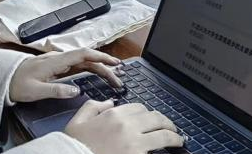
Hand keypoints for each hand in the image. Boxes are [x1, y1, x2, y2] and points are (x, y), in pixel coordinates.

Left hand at [9, 48, 122, 102]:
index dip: (100, 57)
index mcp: (56, 61)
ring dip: (99, 67)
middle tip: (119, 77)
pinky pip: (77, 65)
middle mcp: (59, 58)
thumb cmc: (17, 84)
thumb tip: (76, 89)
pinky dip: (90, 68)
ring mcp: (58, 62)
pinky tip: (97, 72)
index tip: (114, 63)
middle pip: (87, 58)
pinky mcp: (56, 67)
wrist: (3, 79)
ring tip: (113, 76)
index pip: (83, 54)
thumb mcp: (36, 90)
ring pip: (83, 61)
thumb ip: (56, 90)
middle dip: (105, 65)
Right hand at [65, 100, 182, 153]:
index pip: (139, 108)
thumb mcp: (78, 120)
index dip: (147, 113)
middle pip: (155, 118)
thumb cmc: (73, 145)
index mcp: (113, 114)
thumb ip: (93, 106)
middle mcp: (127, 126)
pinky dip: (166, 149)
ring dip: (174, 136)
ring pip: (163, 134)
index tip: (150, 119)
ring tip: (178, 139)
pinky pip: (157, 150)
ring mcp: (135, 143)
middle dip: (166, 122)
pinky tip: (170, 150)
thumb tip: (109, 103)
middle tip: (171, 127)